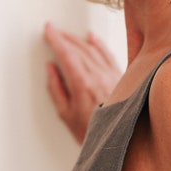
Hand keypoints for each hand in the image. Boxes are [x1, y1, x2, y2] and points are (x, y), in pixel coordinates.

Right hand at [44, 22, 121, 143]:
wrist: (119, 141)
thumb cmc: (92, 133)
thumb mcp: (65, 114)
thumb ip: (56, 88)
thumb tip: (51, 68)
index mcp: (82, 84)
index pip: (67, 54)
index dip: (56, 39)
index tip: (48, 30)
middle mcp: (99, 76)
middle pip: (79, 48)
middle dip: (65, 36)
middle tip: (54, 30)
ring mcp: (112, 75)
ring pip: (94, 49)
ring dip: (79, 38)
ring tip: (67, 33)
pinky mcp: (121, 77)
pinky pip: (108, 54)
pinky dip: (99, 44)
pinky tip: (92, 37)